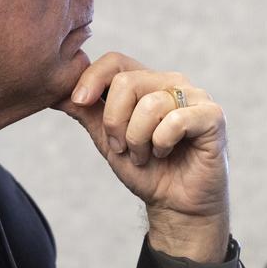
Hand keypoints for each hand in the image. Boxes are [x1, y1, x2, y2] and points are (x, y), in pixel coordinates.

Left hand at [55, 52, 230, 261]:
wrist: (176, 206)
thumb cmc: (147, 172)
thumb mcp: (108, 140)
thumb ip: (87, 113)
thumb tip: (54, 93)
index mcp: (149, 82)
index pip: (116, 61)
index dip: (92, 78)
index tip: (78, 102)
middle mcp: (173, 83)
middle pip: (128, 83)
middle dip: (114, 122)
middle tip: (122, 148)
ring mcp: (195, 98)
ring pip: (150, 104)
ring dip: (138, 140)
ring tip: (145, 156)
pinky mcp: (212, 117)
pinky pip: (175, 120)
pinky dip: (161, 143)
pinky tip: (166, 154)